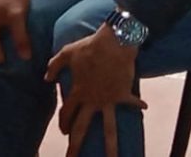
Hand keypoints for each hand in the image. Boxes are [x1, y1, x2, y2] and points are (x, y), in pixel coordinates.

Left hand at [45, 26, 146, 156]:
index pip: (67, 113)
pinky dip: (138, 104)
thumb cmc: (89, 47)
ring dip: (111, 146)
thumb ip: (54, 66)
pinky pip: (132, 102)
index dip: (63, 123)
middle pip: (82, 128)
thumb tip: (46, 78)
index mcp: (78, 92)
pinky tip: (144, 107)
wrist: (114, 43)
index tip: (63, 132)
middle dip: (75, 145)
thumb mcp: (66, 53)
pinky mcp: (123, 94)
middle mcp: (92, 100)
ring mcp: (109, 100)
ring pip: (109, 129)